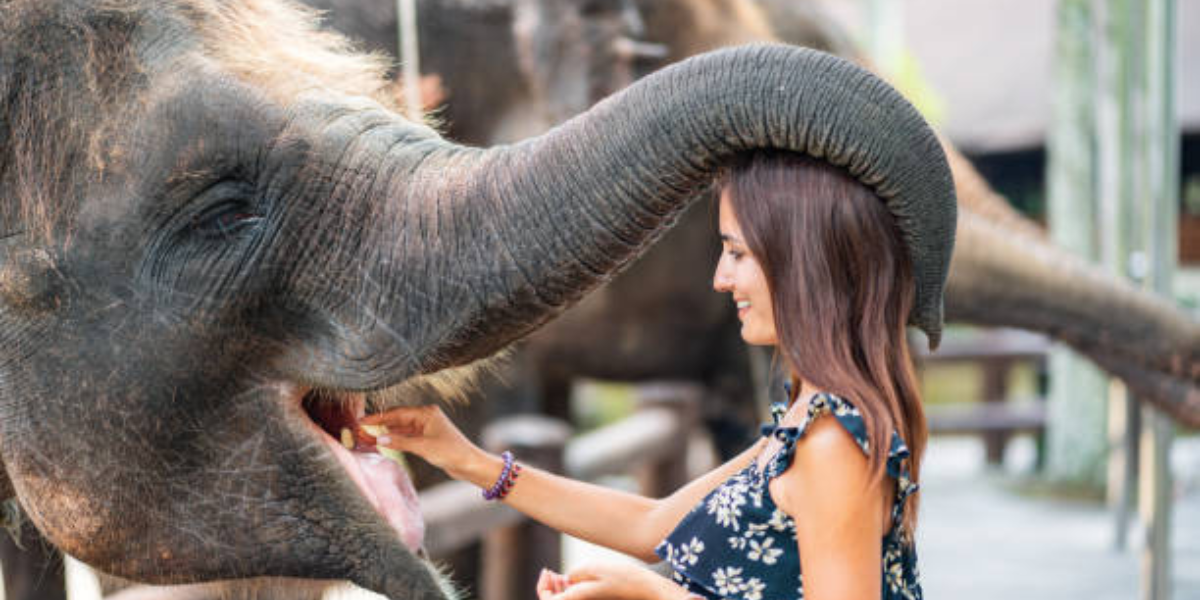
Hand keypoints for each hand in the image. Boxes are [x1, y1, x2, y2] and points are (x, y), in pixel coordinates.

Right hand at [358, 405, 481, 479]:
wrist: (469, 463)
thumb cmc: (451, 452)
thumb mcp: (423, 447)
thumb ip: (400, 442)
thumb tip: (379, 440)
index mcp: (427, 413)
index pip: (397, 413)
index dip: (378, 418)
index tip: (362, 421)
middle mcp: (426, 417)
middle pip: (397, 419)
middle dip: (380, 424)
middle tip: (361, 429)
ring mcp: (426, 428)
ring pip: (401, 428)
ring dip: (386, 433)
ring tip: (367, 436)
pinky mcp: (427, 438)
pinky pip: (406, 436)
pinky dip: (395, 439)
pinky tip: (383, 442)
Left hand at [535, 562, 689, 599]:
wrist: (646, 588)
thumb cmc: (623, 578)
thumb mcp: (594, 568)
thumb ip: (573, 574)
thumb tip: (566, 580)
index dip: (542, 588)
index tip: (548, 571)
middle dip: (548, 589)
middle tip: (550, 572)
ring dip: (559, 590)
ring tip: (560, 575)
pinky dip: (571, 591)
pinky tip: (573, 580)